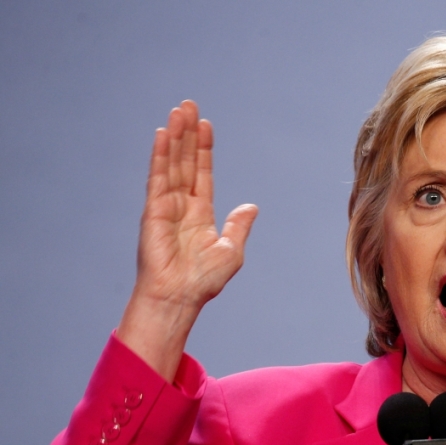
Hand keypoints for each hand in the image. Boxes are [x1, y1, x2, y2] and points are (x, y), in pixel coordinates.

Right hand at [117, 100, 257, 381]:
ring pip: (171, 163)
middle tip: (189, 105)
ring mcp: (165, 205)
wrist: (180, 297)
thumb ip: (238, 226)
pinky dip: (160, 155)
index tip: (206, 124)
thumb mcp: (231, 251)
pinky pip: (158, 176)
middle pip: (185, 161)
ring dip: (175, 136)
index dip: (205, 148)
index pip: (203, 172)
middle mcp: (181, 205)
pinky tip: (162, 134)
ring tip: (179, 110)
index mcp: (200, 213)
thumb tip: (251, 206)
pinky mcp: (153, 210)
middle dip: (188, 134)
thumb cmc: (203, 281)